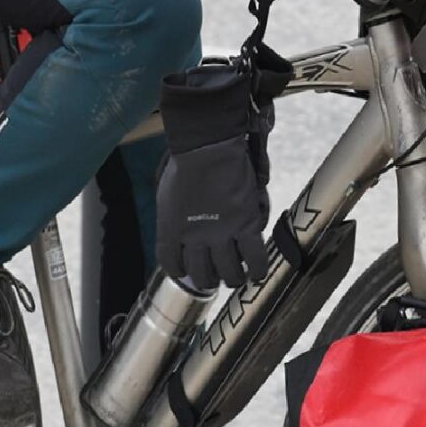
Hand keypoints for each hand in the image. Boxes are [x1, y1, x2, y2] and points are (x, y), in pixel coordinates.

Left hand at [156, 63, 275, 290]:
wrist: (207, 146)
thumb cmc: (186, 163)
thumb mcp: (167, 195)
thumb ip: (173, 217)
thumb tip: (179, 231)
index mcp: (170, 230)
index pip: (171, 264)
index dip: (179, 272)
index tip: (186, 272)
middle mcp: (194, 238)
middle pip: (201, 274)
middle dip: (207, 280)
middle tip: (213, 279)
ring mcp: (222, 233)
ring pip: (228, 271)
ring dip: (231, 278)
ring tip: (235, 278)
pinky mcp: (245, 225)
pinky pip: (254, 257)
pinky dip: (257, 269)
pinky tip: (257, 274)